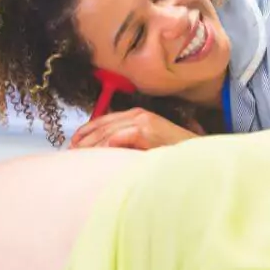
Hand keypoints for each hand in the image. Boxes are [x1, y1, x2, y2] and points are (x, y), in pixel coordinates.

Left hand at [70, 108, 200, 149]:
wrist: (199, 153)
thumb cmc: (173, 151)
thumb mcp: (148, 143)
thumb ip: (130, 141)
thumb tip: (107, 149)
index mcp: (138, 115)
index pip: (105, 120)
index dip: (87, 130)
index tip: (74, 142)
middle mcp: (139, 114)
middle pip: (104, 125)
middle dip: (85, 138)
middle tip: (71, 151)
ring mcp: (144, 121)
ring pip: (109, 131)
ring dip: (92, 144)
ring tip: (79, 155)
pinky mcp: (149, 130)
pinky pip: (123, 136)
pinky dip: (110, 143)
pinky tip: (100, 154)